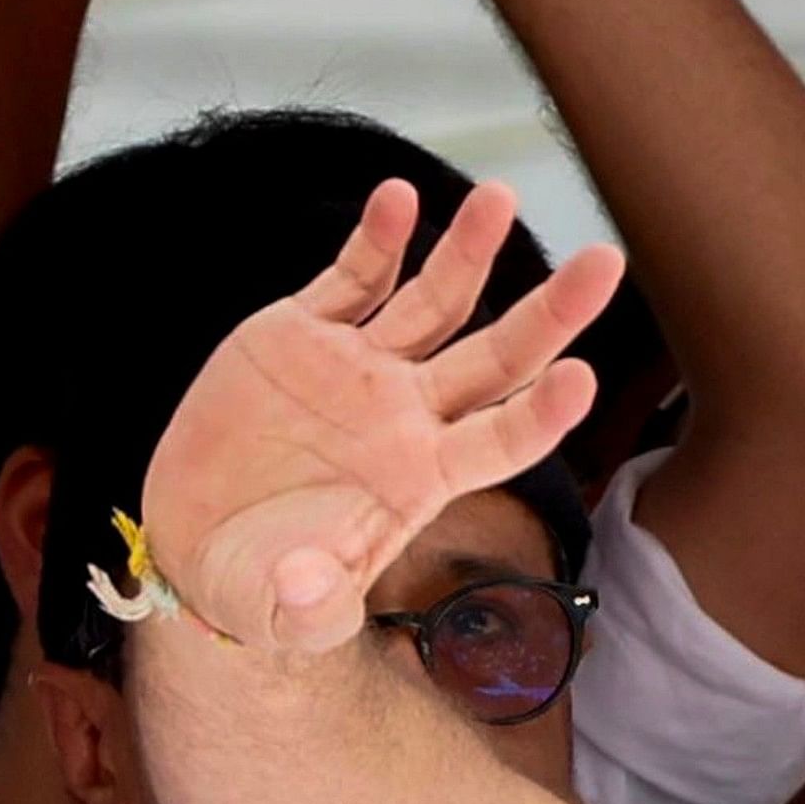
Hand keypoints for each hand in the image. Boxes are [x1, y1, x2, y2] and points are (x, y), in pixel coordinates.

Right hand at [141, 181, 617, 651]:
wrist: (198, 541)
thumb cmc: (263, 585)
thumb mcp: (282, 608)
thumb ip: (307, 604)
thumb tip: (306, 590)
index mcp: (424, 477)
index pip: (504, 439)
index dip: (543, 412)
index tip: (582, 376)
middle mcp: (409, 414)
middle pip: (499, 355)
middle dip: (553, 311)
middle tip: (606, 263)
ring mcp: (361, 368)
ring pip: (435, 299)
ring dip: (469, 250)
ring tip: (501, 196)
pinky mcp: (302, 335)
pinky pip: (351, 278)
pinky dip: (376, 238)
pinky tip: (399, 198)